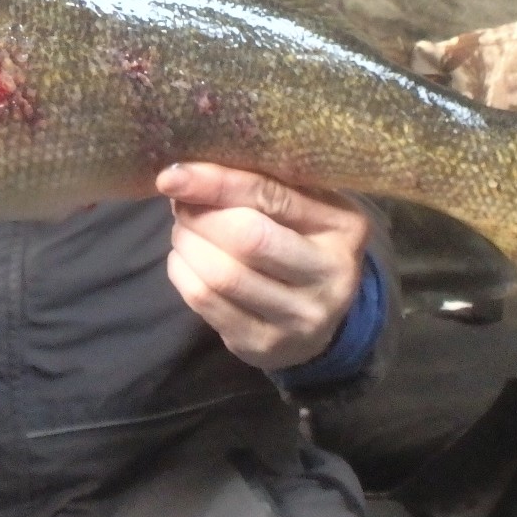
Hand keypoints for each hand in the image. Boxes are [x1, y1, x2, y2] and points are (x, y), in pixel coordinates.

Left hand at [157, 162, 368, 371]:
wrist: (322, 320)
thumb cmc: (305, 243)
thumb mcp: (304, 207)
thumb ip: (262, 185)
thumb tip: (188, 172)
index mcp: (344, 228)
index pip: (271, 196)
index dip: (216, 183)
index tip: (172, 174)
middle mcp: (330, 276)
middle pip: (246, 239)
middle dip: (199, 217)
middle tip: (181, 205)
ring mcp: (298, 318)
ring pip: (221, 276)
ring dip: (186, 245)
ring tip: (183, 231)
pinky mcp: (263, 345)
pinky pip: (206, 303)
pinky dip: (183, 273)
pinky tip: (186, 259)